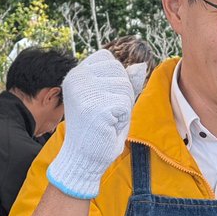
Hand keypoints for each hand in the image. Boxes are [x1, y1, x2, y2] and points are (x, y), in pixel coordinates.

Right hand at [46, 50, 145, 198]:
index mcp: (75, 74)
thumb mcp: (112, 98)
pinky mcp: (95, 107)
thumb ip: (124, 80)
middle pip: (119, 70)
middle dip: (122, 92)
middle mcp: (76, 79)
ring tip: (107, 119)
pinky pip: (126, 105)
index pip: (108, 58)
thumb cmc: (98, 128)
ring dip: (123, 106)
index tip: (102, 99)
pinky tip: (107, 127)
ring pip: (125, 87)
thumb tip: (141, 65)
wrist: (83, 158)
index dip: (115, 77)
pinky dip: (122, 118)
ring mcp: (85, 92)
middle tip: (107, 112)